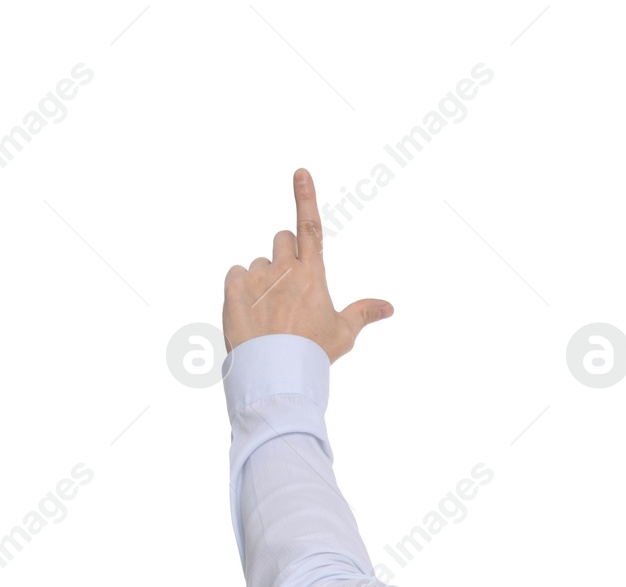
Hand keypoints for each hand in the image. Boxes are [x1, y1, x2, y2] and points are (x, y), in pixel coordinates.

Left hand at [222, 168, 391, 361]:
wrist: (277, 372)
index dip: (305, 197)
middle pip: (282, 240)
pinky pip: (236, 274)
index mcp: (312, 275)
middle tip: (288, 288)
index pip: (310, 227)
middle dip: (285, 256)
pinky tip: (251, 311)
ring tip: (269, 312)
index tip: (300, 173)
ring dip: (263, 278)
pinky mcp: (233, 287)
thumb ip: (363, 314)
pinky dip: (241, 287)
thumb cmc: (312, 353)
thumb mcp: (343, 334)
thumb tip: (388, 307)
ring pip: (258, 263)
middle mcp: (284, 269)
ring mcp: (257, 277)